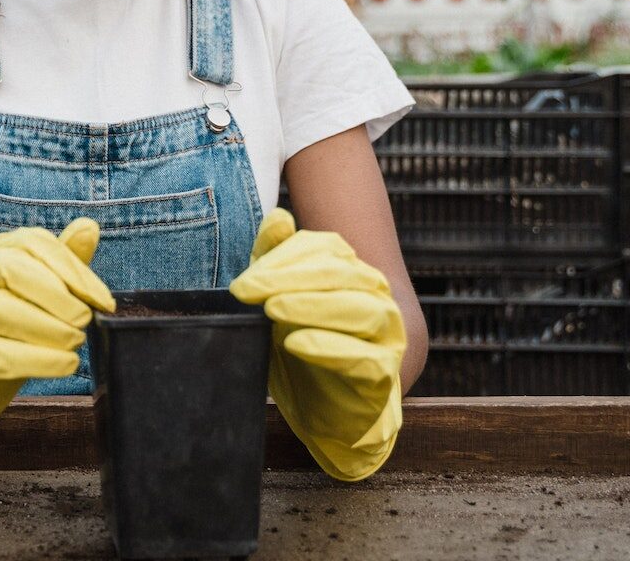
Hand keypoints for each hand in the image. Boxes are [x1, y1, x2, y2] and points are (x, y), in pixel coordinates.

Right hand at [0, 218, 113, 468]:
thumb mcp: (24, 292)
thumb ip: (57, 262)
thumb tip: (89, 227)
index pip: (32, 244)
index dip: (73, 270)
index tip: (102, 300)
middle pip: (10, 269)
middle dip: (56, 294)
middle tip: (84, 320)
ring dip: (47, 328)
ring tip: (75, 343)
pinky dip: (35, 360)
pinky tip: (62, 363)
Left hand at [229, 208, 404, 480]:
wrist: (326, 413)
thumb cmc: (301, 349)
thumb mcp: (278, 302)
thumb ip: (275, 260)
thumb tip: (279, 216)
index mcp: (352, 271)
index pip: (325, 248)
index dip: (283, 258)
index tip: (242, 281)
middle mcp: (376, 296)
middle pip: (340, 274)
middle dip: (289, 278)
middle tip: (246, 290)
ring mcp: (386, 335)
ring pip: (361, 310)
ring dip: (312, 306)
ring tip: (273, 309)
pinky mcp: (384, 375)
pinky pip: (365, 358)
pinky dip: (330, 348)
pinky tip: (297, 343)